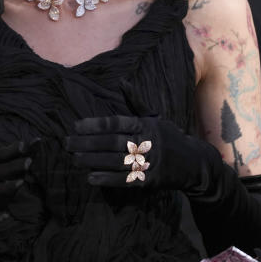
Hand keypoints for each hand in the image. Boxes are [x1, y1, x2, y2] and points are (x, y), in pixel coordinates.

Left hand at [67, 115, 222, 194]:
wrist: (194, 164)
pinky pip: (125, 180)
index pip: (115, 123)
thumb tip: (122, 81)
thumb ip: (136, 102)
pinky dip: (106, 179)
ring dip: (92, 160)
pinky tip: (91, 177)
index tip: (75, 126)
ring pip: (115, 161)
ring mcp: (149, 162)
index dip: (94, 124)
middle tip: (67, 143)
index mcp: (145, 124)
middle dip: (87, 143)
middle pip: (111, 142)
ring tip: (74, 158)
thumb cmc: (169, 137)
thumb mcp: (155, 117)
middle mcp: (147, 142)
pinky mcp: (150, 180)